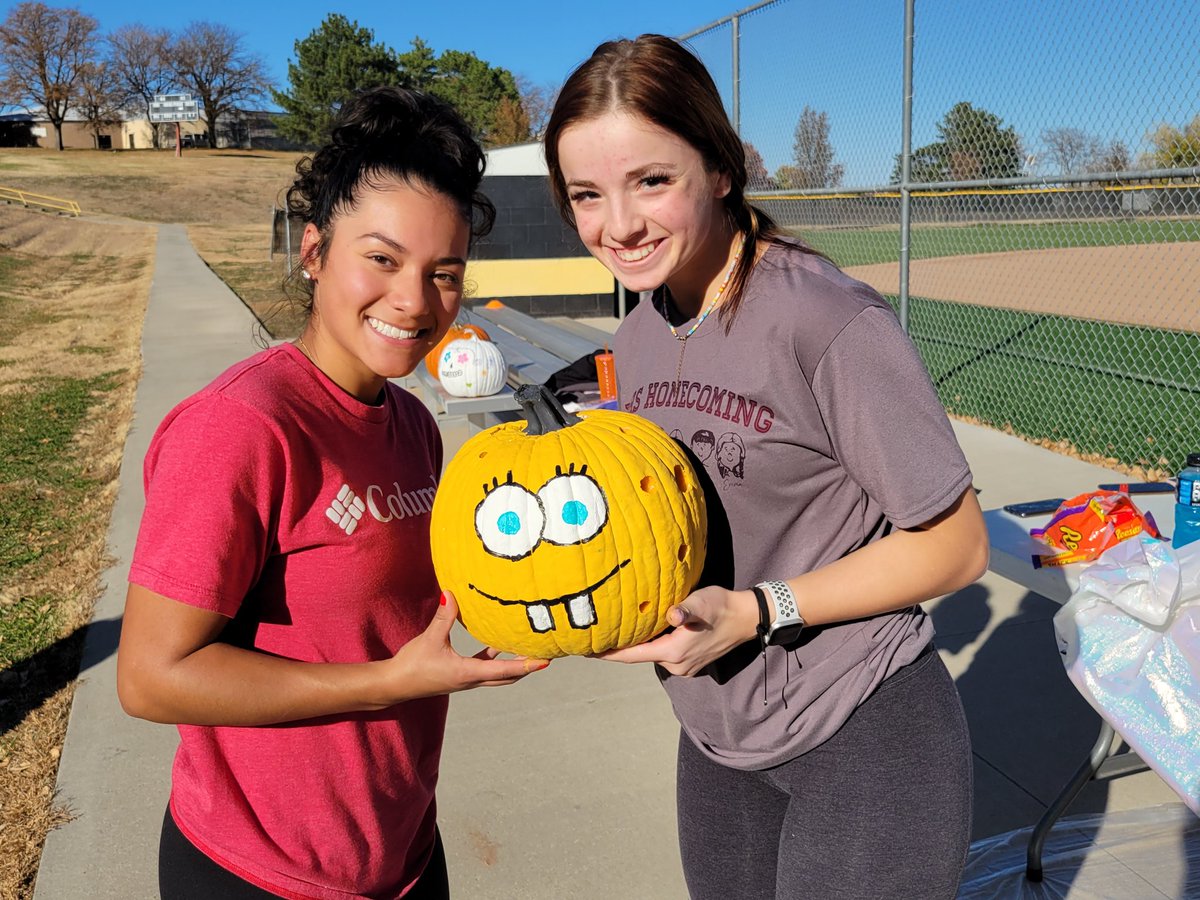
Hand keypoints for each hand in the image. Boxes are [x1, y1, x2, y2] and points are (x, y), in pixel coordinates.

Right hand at [383, 590, 549, 700]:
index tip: (545, 662)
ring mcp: (465, 680)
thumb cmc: (412, 665)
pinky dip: (494, 658)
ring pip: (497, 674)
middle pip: (507, 677)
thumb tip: (450, 593)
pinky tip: (497, 643)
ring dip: (513, 664)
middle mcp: (471, 680)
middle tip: (545, 656)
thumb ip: (443, 616)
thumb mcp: (430, 638)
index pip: (504, 670)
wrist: (394, 685)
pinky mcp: (458, 676)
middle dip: (527, 667)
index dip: (526, 666)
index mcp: (468, 673)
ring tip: (528, 649)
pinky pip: (483, 668)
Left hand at [596, 586, 758, 676]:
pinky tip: (644, 632)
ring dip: (638, 646)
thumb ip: (684, 610)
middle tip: (596, 635)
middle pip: (639, 656)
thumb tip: (673, 615)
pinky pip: (664, 654)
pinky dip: (652, 645)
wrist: (746, 617)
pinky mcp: (691, 662)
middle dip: (619, 647)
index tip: (586, 651)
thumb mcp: (701, 603)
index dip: (608, 654)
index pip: (632, 656)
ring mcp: (684, 666)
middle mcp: (676, 665)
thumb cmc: (721, 606)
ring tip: (616, 632)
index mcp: (673, 653)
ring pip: (652, 655)